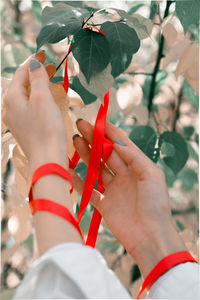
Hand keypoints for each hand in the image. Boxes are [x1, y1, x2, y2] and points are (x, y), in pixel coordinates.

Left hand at [2, 55, 66, 170]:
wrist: (48, 159)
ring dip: (37, 88)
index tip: (44, 53)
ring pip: (25, 97)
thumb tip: (33, 62)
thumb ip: (37, 78)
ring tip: (50, 83)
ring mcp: (15, 121)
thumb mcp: (42, 98)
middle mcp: (9, 108)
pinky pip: (28, 109)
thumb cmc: (46, 128)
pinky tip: (46, 102)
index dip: (32, 62)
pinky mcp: (23, 130)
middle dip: (35, 75)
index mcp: (11, 98)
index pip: (20, 73)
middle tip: (51, 68)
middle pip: (21, 85)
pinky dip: (37, 101)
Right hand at [71, 119, 185, 277]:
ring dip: (85, 155)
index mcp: (138, 167)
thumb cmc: (156, 203)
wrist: (150, 236)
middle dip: (94, 139)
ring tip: (75, 141)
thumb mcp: (151, 173)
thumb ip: (133, 156)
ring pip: (96, 168)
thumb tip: (116, 141)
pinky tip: (70, 170)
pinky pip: (89, 190)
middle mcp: (125, 176)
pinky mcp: (104, 204)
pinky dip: (78, 181)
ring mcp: (113, 190)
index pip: (121, 144)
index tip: (97, 121)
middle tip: (80, 126)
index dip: (109, 132)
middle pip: (106, 153)